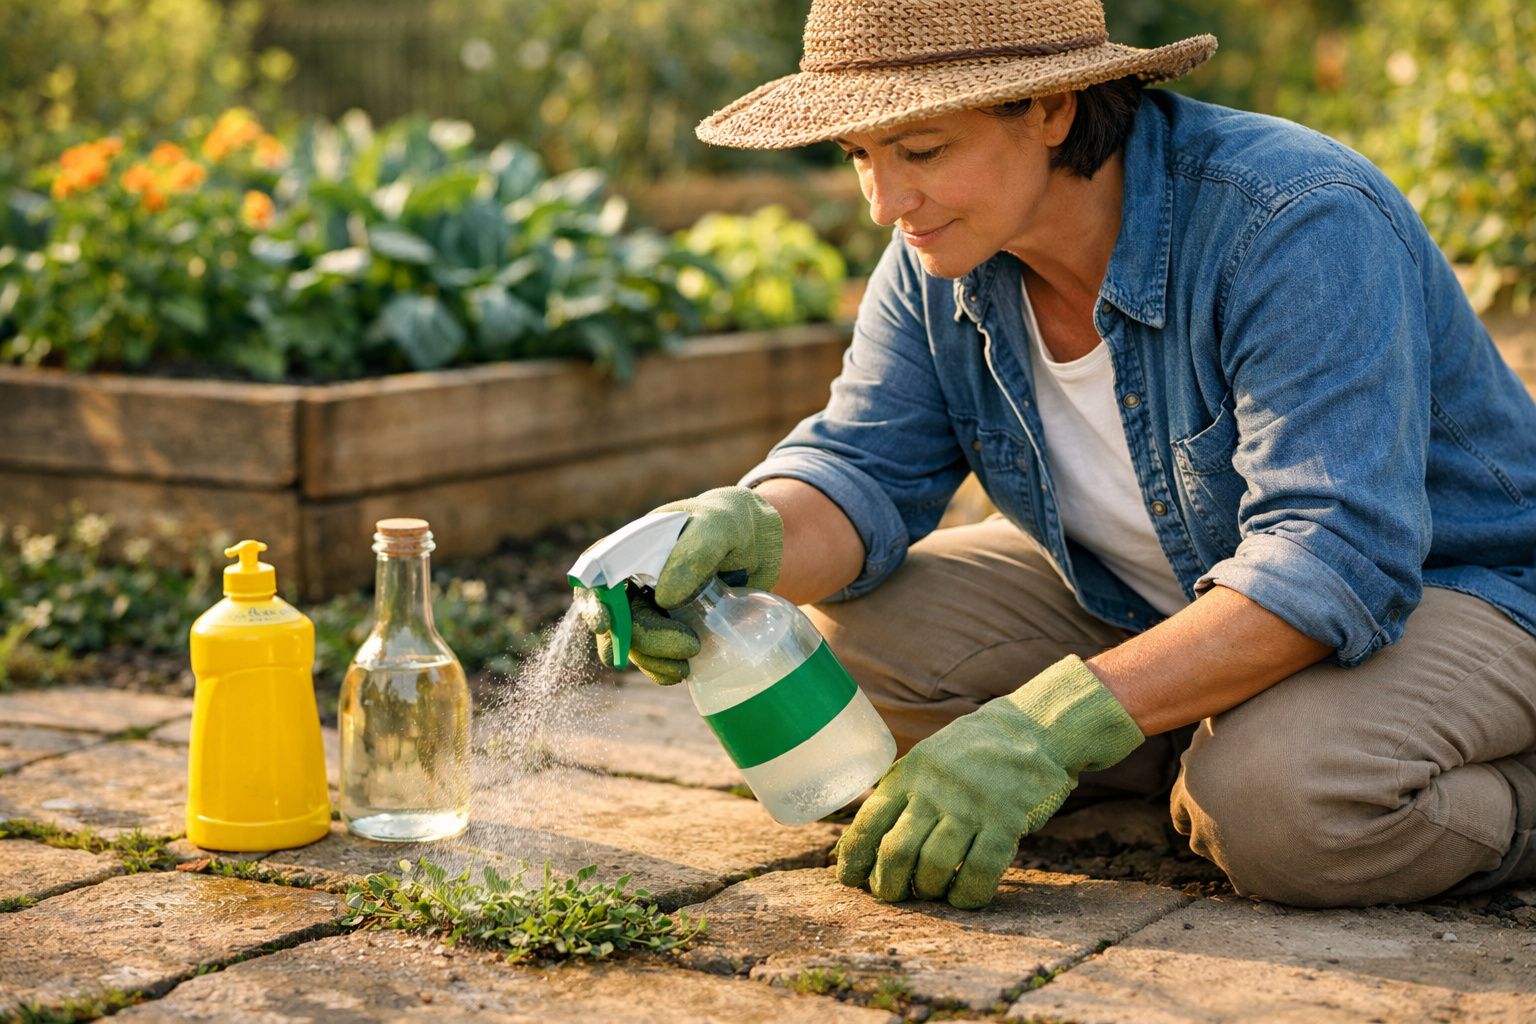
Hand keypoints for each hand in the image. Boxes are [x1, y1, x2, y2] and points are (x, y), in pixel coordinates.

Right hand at [579, 486, 781, 684]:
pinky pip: (654, 655)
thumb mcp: (720, 527)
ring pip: (633, 642)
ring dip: (651, 660)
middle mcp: (636, 579)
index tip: (605, 624)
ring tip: (685, 668)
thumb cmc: (732, 521)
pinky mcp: (673, 627)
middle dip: (643, 639)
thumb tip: (663, 599)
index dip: (593, 600)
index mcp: (635, 548)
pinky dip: (661, 668)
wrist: (761, 540)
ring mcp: (653, 605)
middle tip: (688, 647)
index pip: (597, 573)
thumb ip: (695, 554)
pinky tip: (681, 673)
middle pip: (617, 617)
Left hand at [835, 656, 1143, 908]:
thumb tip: (856, 843)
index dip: (853, 857)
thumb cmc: (970, 753)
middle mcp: (935, 789)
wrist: (1032, 728)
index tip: (848, 879)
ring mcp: (972, 805)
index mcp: (909, 774)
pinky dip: (967, 894)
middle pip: (896, 850)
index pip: (868, 820)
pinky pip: (980, 871)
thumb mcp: (925, 760)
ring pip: (935, 866)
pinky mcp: (1007, 821)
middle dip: (888, 884)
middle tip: (892, 896)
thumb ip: (898, 795)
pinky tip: (964, 895)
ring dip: (928, 890)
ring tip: (932, 892)